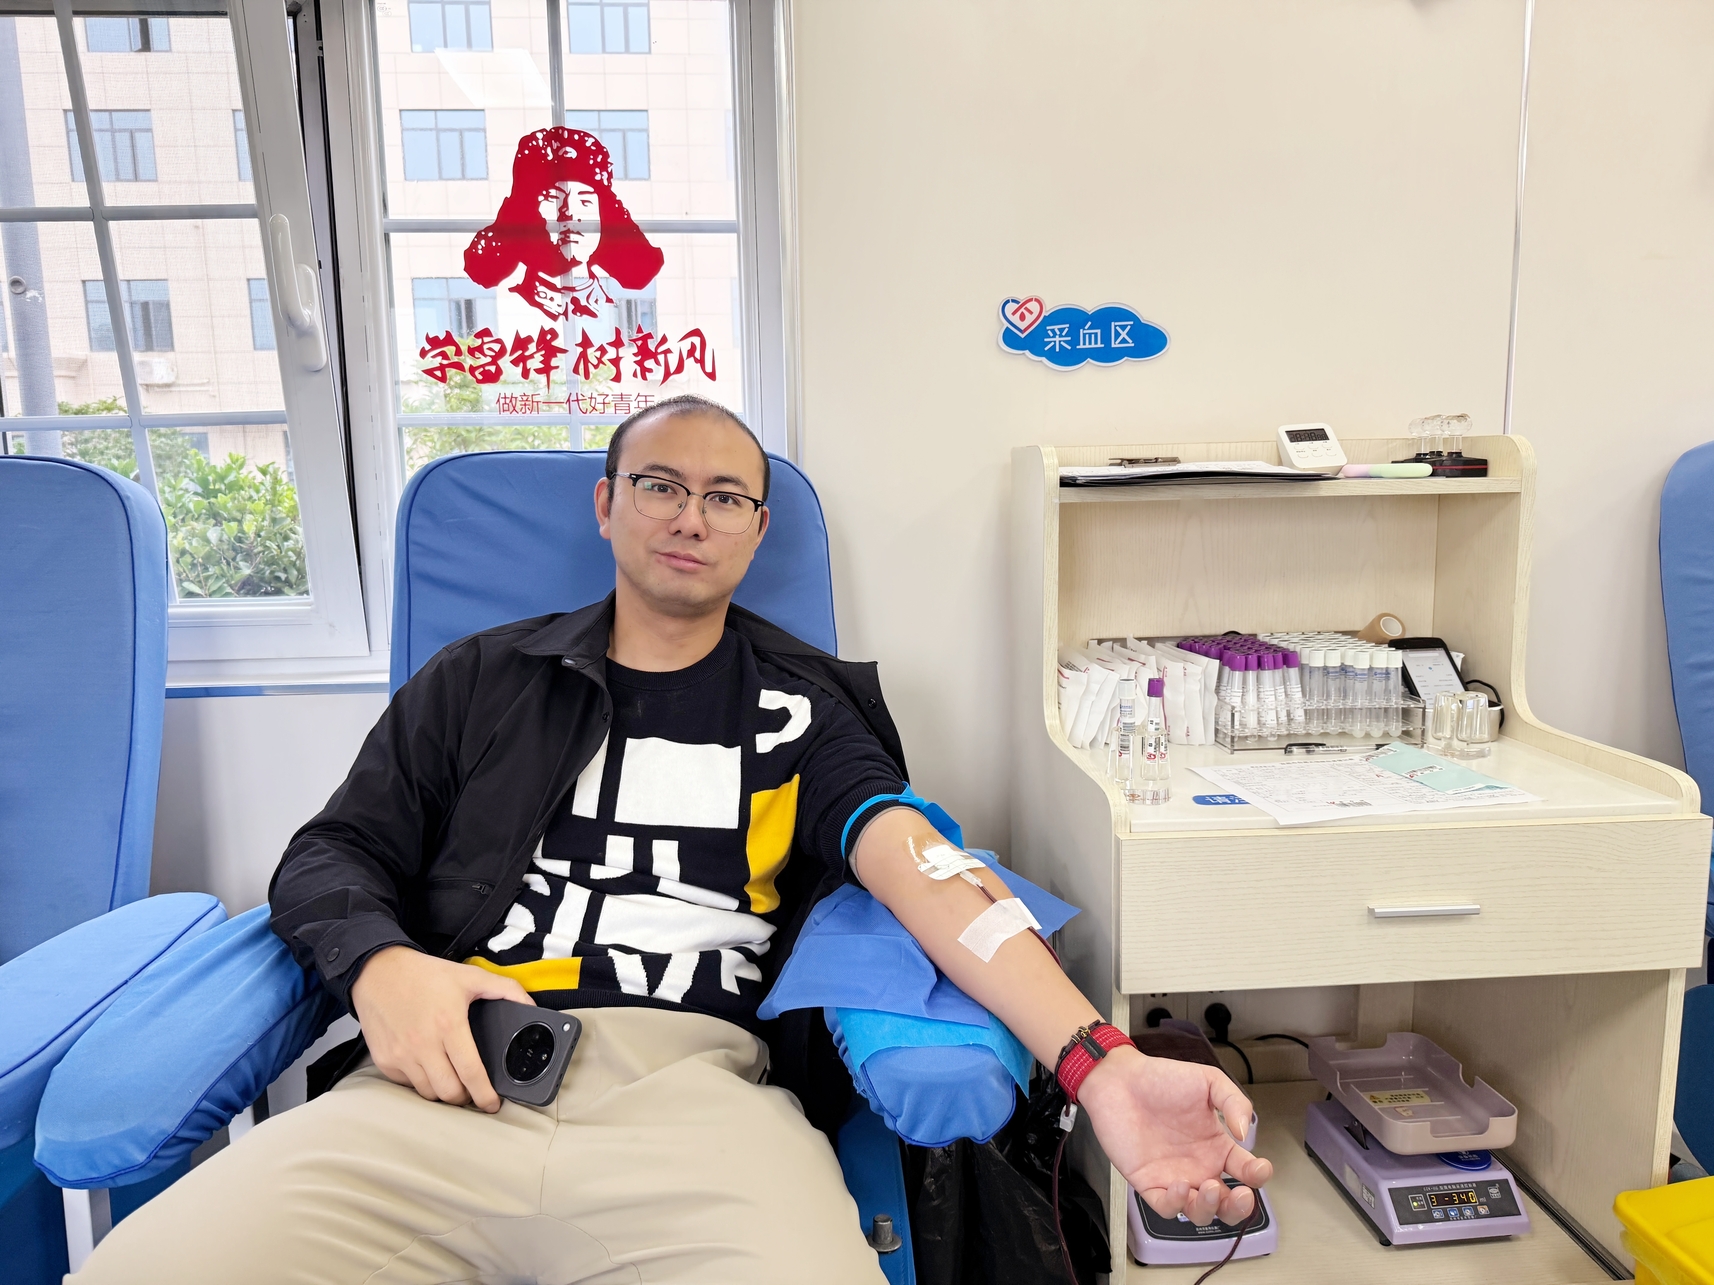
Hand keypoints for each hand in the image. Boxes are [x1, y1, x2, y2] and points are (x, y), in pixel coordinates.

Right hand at [348, 946, 533, 1111]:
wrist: (378, 971)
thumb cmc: (424, 974)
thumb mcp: (470, 976)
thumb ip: (506, 990)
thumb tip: (530, 1006)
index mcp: (448, 1025)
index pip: (471, 1073)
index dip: (485, 1095)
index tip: (493, 1104)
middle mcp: (423, 1044)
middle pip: (449, 1092)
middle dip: (465, 1097)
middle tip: (472, 1090)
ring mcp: (401, 1055)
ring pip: (428, 1093)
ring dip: (443, 1092)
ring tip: (452, 1080)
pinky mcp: (384, 1060)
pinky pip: (407, 1084)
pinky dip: (420, 1082)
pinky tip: (429, 1069)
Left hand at [1078, 1046, 1273, 1225]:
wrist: (1121, 1079)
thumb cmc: (1161, 1079)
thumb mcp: (1208, 1081)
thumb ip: (1234, 1102)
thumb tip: (1245, 1133)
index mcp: (1216, 1146)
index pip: (1246, 1172)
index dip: (1258, 1175)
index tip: (1260, 1168)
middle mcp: (1199, 1166)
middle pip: (1227, 1204)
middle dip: (1239, 1208)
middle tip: (1241, 1195)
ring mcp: (1175, 1177)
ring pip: (1199, 1212)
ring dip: (1210, 1208)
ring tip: (1209, 1187)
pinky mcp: (1148, 1183)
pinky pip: (1167, 1208)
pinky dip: (1177, 1205)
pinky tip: (1180, 1185)